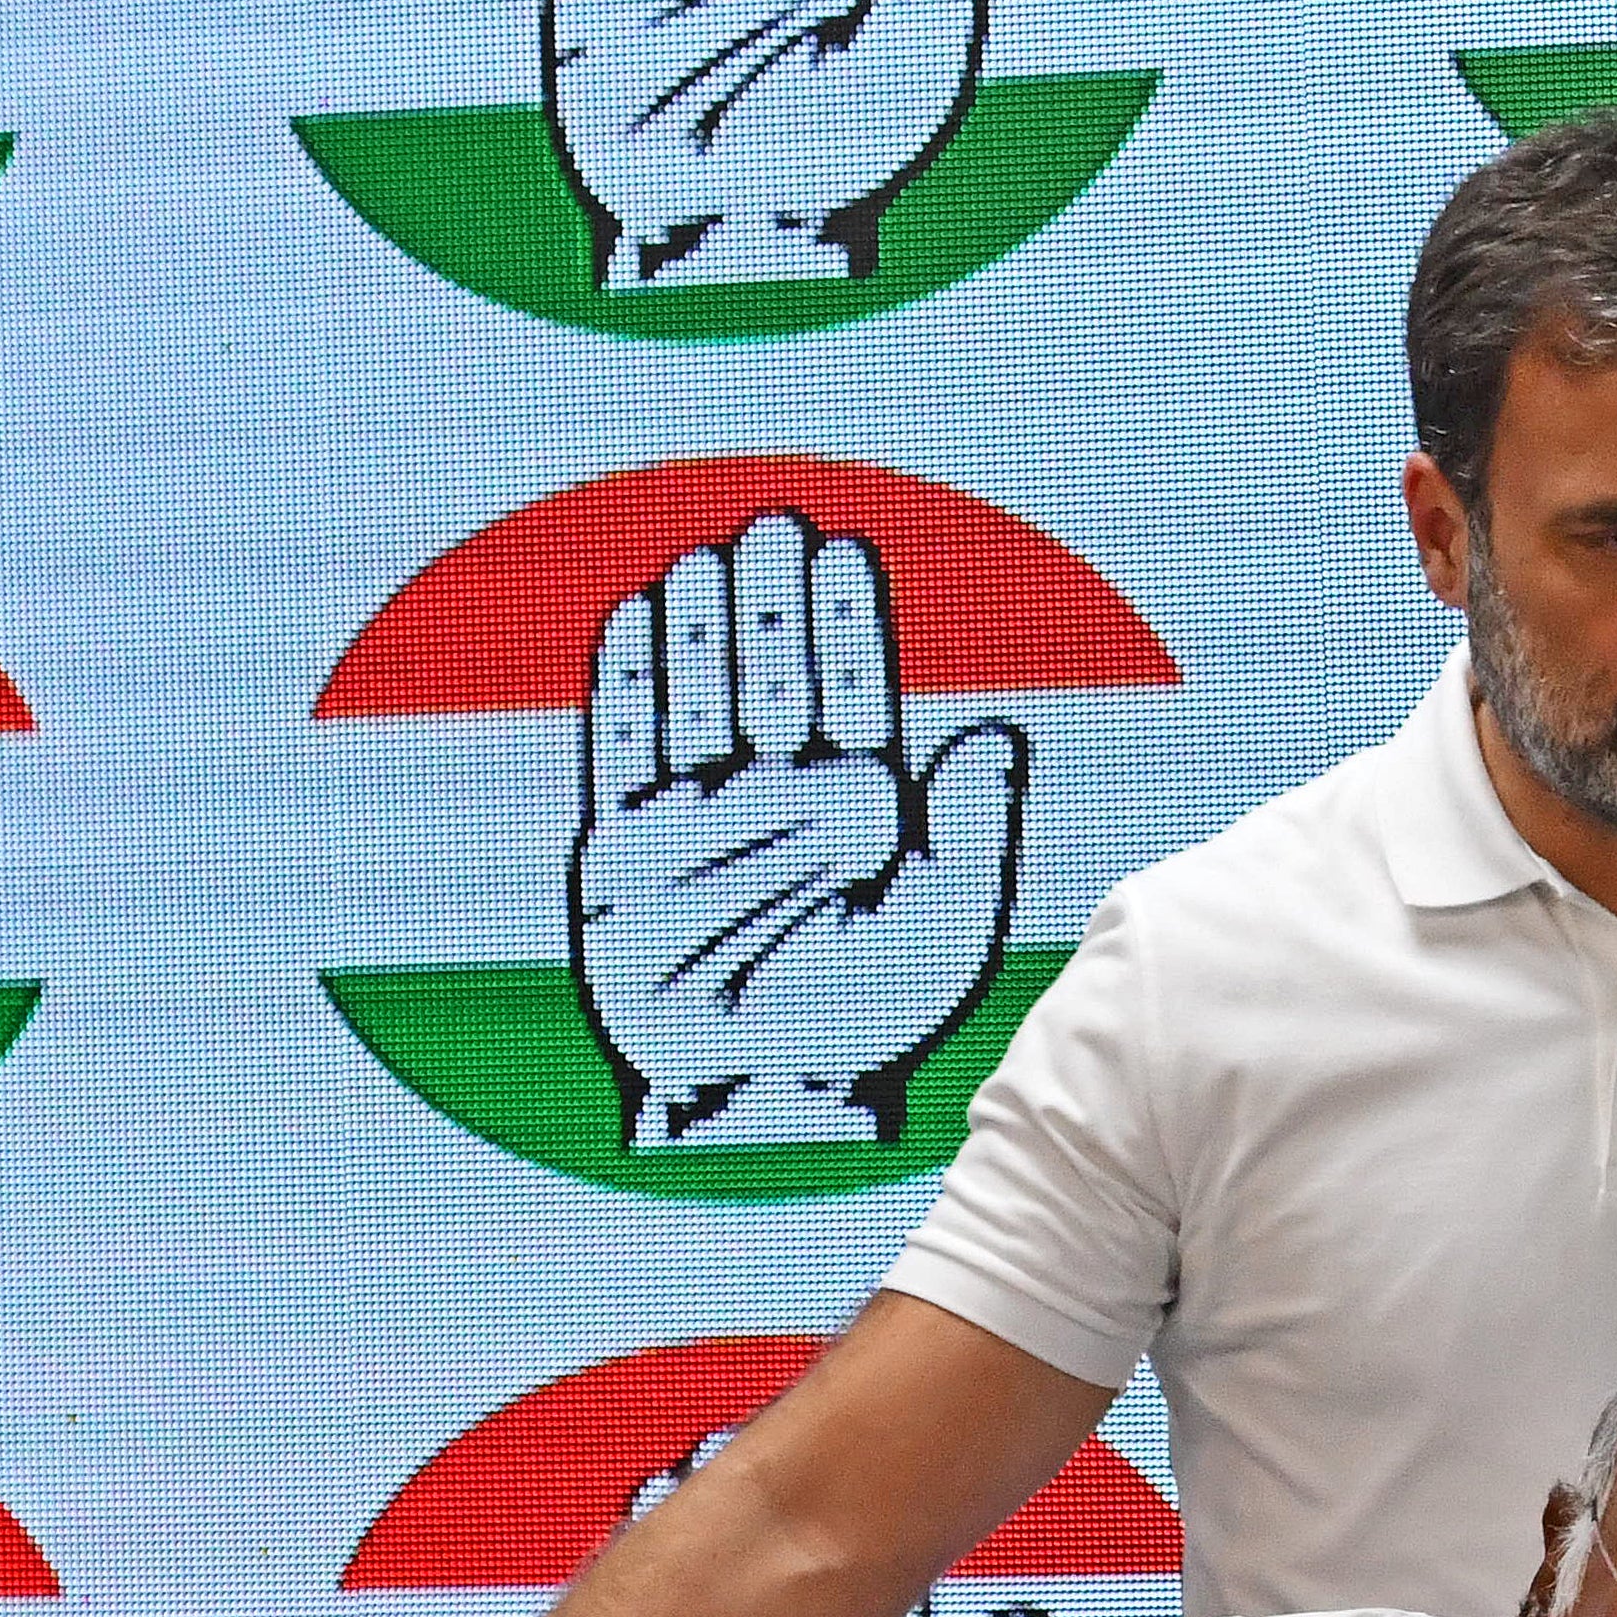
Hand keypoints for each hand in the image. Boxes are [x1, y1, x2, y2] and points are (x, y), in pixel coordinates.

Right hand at [574, 511, 1027, 1149]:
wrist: (758, 1089)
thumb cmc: (861, 1017)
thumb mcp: (940, 926)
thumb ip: (970, 831)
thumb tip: (996, 734)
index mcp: (851, 805)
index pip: (847, 690)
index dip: (844, 621)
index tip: (844, 550)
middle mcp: (771, 797)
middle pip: (768, 675)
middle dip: (772, 603)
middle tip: (774, 526)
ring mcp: (693, 816)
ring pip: (698, 692)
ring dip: (702, 624)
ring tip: (709, 555)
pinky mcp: (619, 845)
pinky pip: (621, 745)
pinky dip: (626, 683)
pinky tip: (634, 616)